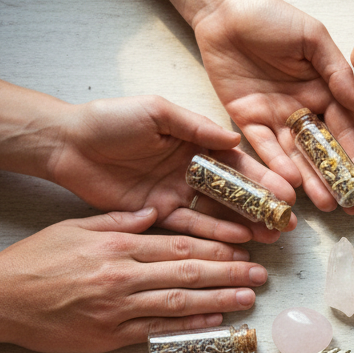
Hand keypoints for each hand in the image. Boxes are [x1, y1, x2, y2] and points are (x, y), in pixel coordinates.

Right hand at [0, 209, 264, 352]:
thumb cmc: (34, 261)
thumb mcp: (75, 226)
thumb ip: (119, 220)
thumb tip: (156, 212)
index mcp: (117, 244)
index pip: (178, 243)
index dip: (216, 246)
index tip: (244, 247)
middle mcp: (123, 275)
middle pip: (187, 272)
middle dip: (229, 273)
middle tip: (261, 275)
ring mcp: (117, 307)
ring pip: (179, 302)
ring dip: (219, 300)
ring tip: (249, 298)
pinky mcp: (109, 335)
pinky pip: (157, 330)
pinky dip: (189, 327)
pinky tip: (216, 323)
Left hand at [45, 95, 295, 242]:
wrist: (66, 143)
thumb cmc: (109, 119)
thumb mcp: (157, 112)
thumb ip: (196, 126)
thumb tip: (235, 139)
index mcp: (194, 143)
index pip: (236, 162)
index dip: (262, 176)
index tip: (286, 190)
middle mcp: (190, 170)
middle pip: (234, 191)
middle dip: (262, 207)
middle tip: (287, 222)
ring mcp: (176, 194)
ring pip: (217, 213)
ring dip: (245, 225)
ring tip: (270, 236)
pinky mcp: (157, 214)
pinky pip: (190, 227)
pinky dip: (214, 235)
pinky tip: (237, 240)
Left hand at [191, 0, 353, 213]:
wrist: (225, 8)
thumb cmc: (272, 16)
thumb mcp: (313, 38)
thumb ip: (336, 72)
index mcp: (323, 91)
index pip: (346, 131)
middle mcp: (301, 109)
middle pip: (322, 151)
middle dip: (337, 180)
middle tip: (351, 207)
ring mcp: (273, 117)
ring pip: (295, 156)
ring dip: (310, 181)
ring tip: (326, 206)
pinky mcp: (245, 118)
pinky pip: (262, 146)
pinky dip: (275, 165)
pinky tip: (291, 182)